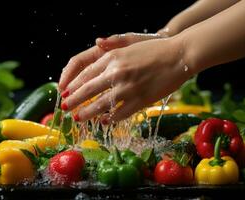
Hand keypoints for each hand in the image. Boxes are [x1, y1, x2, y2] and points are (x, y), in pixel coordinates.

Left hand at [61, 37, 193, 122]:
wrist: (179, 56)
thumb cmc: (155, 48)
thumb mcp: (131, 42)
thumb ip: (112, 44)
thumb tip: (96, 43)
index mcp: (113, 57)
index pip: (85, 73)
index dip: (73, 85)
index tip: (65, 93)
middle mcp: (116, 72)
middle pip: (88, 90)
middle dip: (74, 101)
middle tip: (65, 109)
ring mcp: (128, 88)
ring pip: (101, 105)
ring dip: (87, 113)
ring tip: (78, 118)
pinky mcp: (140, 100)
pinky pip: (120, 113)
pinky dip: (110, 118)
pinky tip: (104, 121)